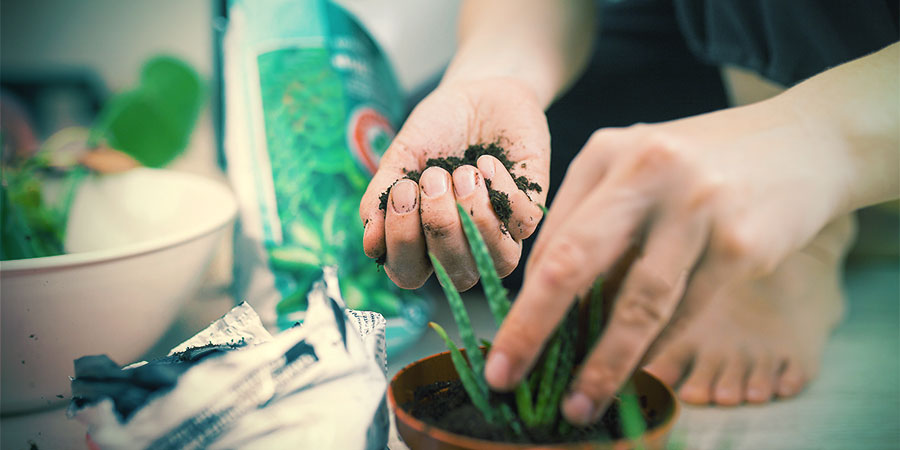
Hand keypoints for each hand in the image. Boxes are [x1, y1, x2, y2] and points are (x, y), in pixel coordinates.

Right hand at [359, 78, 549, 289]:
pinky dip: (500, 189)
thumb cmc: (436, 130)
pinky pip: (523, 222)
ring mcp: (502, 231)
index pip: (410, 276)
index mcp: (426, 241)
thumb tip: (370, 245)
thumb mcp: (400, 159)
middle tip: (432, 176)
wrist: (478, 91)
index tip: (401, 192)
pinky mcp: (531, 208)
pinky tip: (487, 162)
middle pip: (457, 274)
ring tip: (462, 171)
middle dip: (438, 222)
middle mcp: (466, 245)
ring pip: (500, 260)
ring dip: (474, 214)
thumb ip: (380, 200)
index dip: (403, 245)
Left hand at [484, 96, 854, 423]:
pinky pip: (686, 311)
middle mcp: (645, 173)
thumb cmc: (707, 164)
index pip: (551, 239)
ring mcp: (696, 207)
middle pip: (571, 262)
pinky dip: (657, 349)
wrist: (807, 143)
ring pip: (636, 302)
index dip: (526, 299)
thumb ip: (596, 220)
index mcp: (606, 152)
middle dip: (531, 327)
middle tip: (505, 374)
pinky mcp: (741, 243)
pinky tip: (636, 374)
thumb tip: (554, 301)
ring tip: (579, 403)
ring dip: (603, 362)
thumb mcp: (640, 168)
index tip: (509, 343)